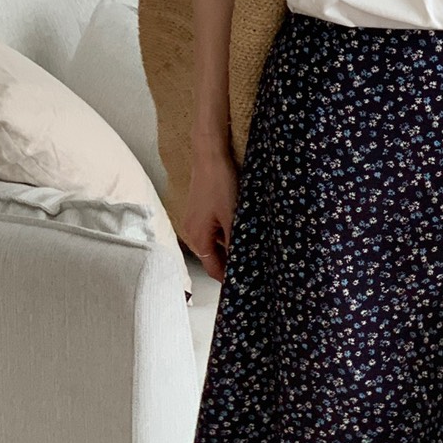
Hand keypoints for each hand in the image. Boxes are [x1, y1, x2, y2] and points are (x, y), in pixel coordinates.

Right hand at [181, 147, 239, 283]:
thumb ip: (234, 244)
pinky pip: (211, 231)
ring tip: (248, 249)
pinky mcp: (197, 212)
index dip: (227, 279)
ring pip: (213, 244)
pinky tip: (238, 230)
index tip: (242, 285)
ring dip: (227, 248)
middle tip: (250, 268)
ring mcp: (193, 222)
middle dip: (229, 264)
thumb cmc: (219, 184)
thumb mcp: (232, 218)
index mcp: (198, 238)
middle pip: (212, 257)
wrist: (209, 157)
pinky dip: (223, 235)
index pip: (213, 269)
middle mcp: (192, 233)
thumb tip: (240, 264)